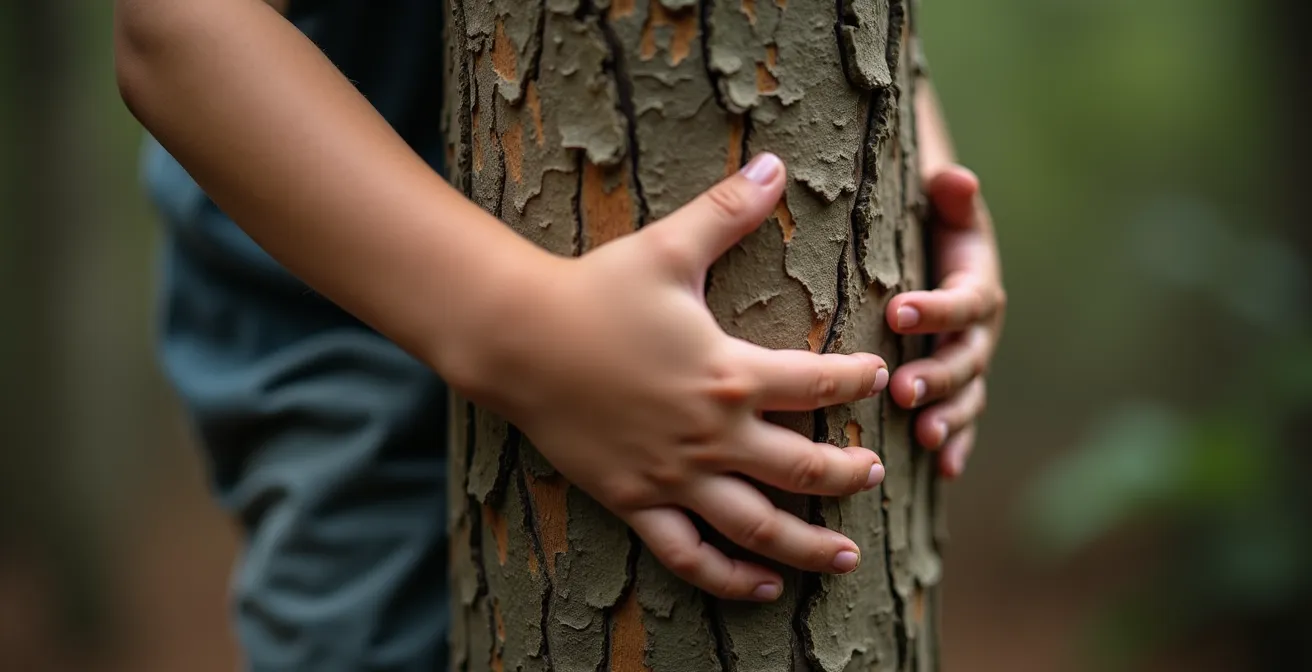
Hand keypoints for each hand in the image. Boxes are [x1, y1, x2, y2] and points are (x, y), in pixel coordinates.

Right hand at [464, 154, 890, 601]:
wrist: (517, 338)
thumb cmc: (594, 290)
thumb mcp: (668, 246)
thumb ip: (729, 211)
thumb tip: (775, 162)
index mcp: (730, 372)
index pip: (819, 385)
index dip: (858, 381)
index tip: (879, 378)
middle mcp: (712, 434)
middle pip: (804, 468)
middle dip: (848, 473)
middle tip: (874, 474)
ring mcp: (675, 475)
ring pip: (757, 525)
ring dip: (809, 543)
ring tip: (847, 556)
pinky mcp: (636, 499)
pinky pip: (689, 552)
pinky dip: (729, 577)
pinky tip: (761, 586)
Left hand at [886, 165, 1004, 478]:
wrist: (931, 246)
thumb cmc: (927, 223)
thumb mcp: (941, 206)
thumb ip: (951, 198)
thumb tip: (956, 176)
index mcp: (977, 285)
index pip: (964, 301)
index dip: (936, 309)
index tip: (896, 311)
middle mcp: (980, 331)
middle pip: (966, 358)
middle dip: (937, 376)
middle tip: (901, 389)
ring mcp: (970, 364)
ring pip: (967, 397)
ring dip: (948, 418)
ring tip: (921, 436)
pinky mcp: (955, 390)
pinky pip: (960, 421)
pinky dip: (955, 445)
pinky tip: (942, 469)